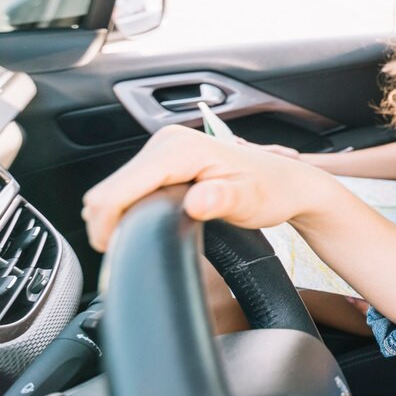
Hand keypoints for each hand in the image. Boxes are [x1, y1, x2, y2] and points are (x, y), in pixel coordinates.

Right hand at [81, 125, 336, 251]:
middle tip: (139, 249)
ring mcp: (163, 150)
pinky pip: (128, 190)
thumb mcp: (251, 201)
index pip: (116, 190)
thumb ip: (223, 201)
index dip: (108, 226)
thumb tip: (199, 201)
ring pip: (114, 192)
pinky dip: (129, 212)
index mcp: (178, 149)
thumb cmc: (273, 190)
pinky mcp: (163, 162)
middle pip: (107, 191)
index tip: (120, 252)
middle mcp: (166, 143)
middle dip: (111, 225)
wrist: (288, 183)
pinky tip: (152, 224)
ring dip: (120, 219)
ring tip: (149, 236)